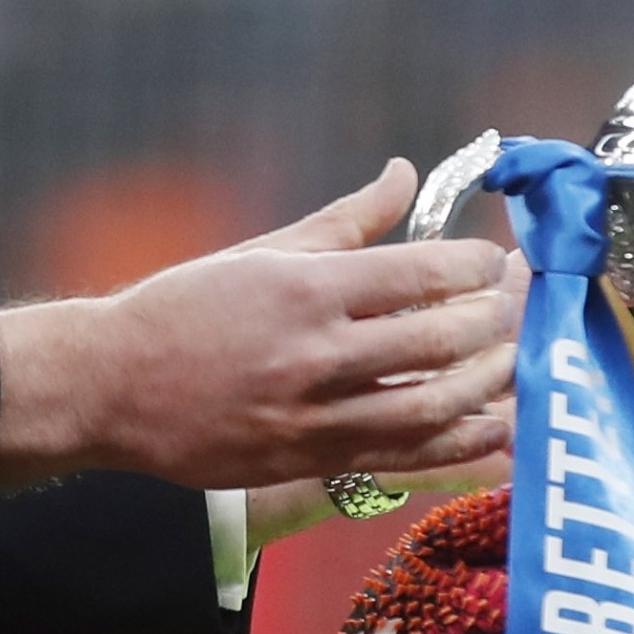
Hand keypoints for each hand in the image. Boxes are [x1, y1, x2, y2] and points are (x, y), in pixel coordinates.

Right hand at [0, 158, 519, 493]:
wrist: (109, 388)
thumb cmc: (183, 309)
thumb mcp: (263, 251)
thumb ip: (347, 219)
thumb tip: (407, 172)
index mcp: (305, 289)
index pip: (421, 272)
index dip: (477, 265)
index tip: (495, 259)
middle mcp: (315, 353)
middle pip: (440, 338)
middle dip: (499, 320)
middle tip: (524, 305)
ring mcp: (314, 415)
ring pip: (433, 405)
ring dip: (491, 384)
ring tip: (518, 362)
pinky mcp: (309, 461)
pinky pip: (404, 458)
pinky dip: (461, 445)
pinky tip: (494, 426)